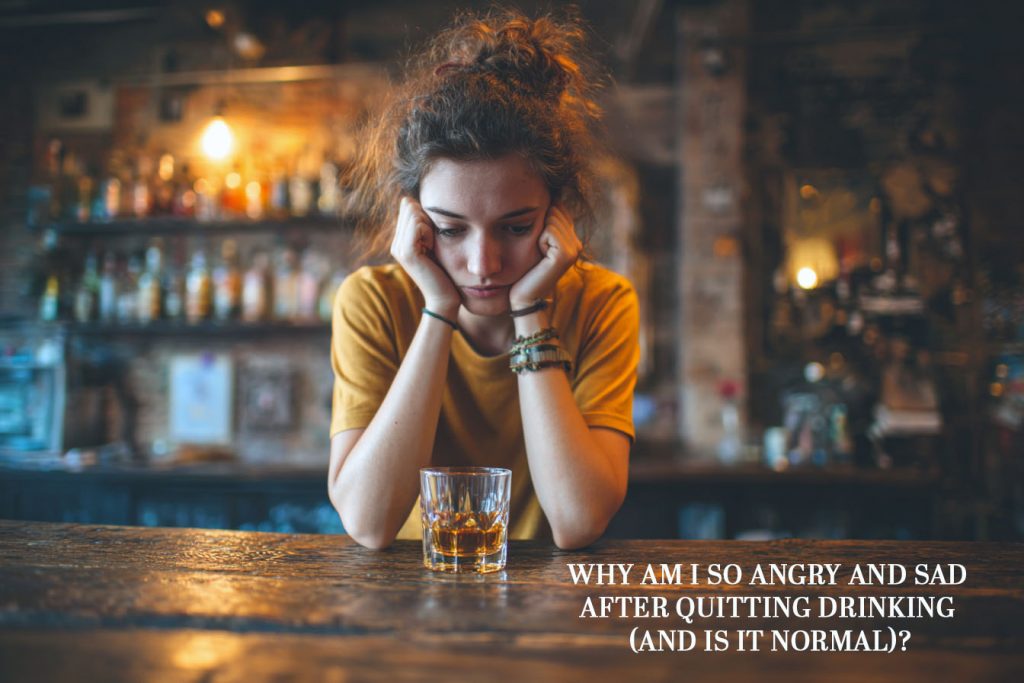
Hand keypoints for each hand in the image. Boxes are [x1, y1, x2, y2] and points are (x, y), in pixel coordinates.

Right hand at [390, 197, 459, 314]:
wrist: (444, 297)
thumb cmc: (444, 272)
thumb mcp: (434, 245)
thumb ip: (427, 226)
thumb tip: (421, 203)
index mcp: (401, 241)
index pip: (409, 207)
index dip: (426, 215)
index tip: (433, 236)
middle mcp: (396, 243)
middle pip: (410, 208)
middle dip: (427, 218)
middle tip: (433, 241)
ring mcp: (399, 248)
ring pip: (414, 214)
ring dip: (429, 226)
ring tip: (431, 246)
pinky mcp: (407, 251)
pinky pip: (418, 225)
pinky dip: (429, 232)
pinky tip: (431, 247)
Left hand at [508, 204, 580, 308]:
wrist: (523, 295)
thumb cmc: (524, 269)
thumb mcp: (534, 241)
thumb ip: (543, 221)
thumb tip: (545, 195)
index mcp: (571, 238)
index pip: (558, 207)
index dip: (541, 217)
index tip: (535, 241)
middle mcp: (577, 243)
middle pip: (556, 209)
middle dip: (540, 223)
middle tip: (535, 249)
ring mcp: (574, 249)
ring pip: (553, 217)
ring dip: (537, 232)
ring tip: (536, 253)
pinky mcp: (566, 255)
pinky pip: (550, 230)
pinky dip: (539, 239)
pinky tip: (538, 256)